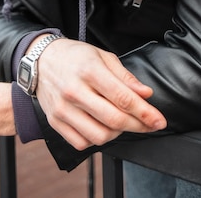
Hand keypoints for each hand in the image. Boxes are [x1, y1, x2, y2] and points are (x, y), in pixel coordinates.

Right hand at [35, 39, 166, 150]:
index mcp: (89, 70)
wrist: (41, 59)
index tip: (159, 120)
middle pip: (114, 120)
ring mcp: (63, 109)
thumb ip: (125, 77)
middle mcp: (74, 91)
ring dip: (117, 134)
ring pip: (100, 136)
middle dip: (138, 125)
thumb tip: (146, 95)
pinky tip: (100, 126)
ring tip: (121, 122)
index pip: (123, 98)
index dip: (145, 112)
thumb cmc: (74, 56)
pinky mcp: (55, 121)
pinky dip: (96, 140)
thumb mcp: (102, 56)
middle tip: (149, 124)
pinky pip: (82, 143)